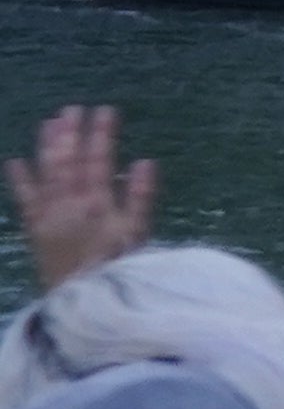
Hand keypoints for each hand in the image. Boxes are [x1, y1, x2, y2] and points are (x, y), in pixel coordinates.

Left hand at [12, 105, 157, 288]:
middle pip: (68, 161)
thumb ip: (140, 197)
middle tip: (72, 108)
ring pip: (47, 173)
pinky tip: (14, 162)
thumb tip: (145, 161)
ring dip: (47, 147)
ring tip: (49, 122)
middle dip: (70, 133)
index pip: (99, 160)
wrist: (84, 300)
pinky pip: (25, 200)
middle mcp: (69, 204)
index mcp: (97, 203)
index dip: (101, 134)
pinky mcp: (35, 228)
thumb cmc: (118, 266)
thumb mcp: (137, 234)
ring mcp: (49, 215)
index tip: (105, 110)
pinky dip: (19, 180)